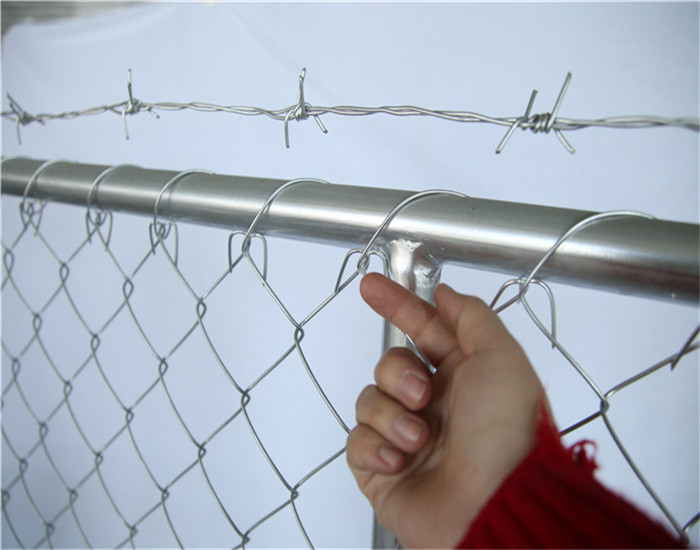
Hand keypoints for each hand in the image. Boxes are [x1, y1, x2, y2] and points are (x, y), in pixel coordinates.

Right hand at [347, 273, 543, 547]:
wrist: (495, 507)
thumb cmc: (507, 436)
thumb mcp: (501, 359)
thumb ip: (471, 317)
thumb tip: (445, 292)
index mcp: (462, 378)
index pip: (422, 331)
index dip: (398, 306)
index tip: (372, 287)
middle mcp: (433, 405)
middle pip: (389, 364)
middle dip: (399, 374)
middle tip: (422, 395)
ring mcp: (405, 437)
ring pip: (369, 399)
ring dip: (392, 416)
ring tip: (419, 439)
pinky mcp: (382, 470)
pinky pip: (356, 441)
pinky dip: (376, 447)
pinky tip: (400, 461)